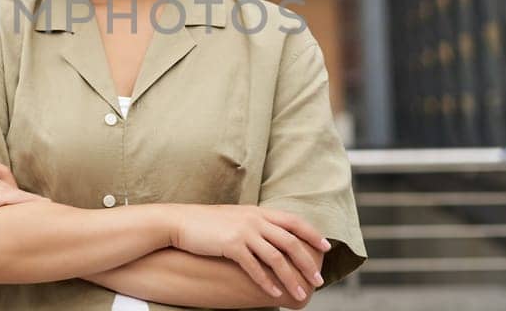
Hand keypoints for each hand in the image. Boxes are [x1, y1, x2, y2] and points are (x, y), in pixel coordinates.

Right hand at [166, 205, 331, 301]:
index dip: (312, 234)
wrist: (180, 222)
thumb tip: (272, 237)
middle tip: (318, 280)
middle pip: (290, 242)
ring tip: (300, 293)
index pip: (294, 221)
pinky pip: (254, 267)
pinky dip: (266, 282)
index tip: (326, 247)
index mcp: (259, 212)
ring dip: (291, 278)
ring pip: (276, 257)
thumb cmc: (207, 223)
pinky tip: (274, 294)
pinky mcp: (231, 245)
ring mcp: (244, 231)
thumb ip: (256, 224)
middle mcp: (255, 219)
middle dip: (307, 263)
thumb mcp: (236, 217)